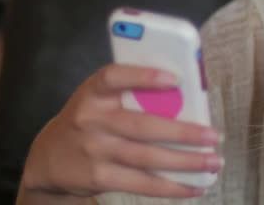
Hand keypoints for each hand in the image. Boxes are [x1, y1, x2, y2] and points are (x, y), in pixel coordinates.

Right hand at [20, 65, 222, 199]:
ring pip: (147, 157)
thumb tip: (188, 100)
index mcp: (94, 92)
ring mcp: (94, 150)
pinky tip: (195, 186)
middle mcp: (91, 119)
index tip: (175, 79)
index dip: (144, 76)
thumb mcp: (101, 99)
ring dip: (186, 162)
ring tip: (214, 162)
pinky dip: (172, 187)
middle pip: (143, 126)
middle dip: (184, 133)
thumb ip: (133, 95)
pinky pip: (142, 183)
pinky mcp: (99, 177)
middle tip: (214, 136)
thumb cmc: (92, 119)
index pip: (114, 77)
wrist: (49, 158)